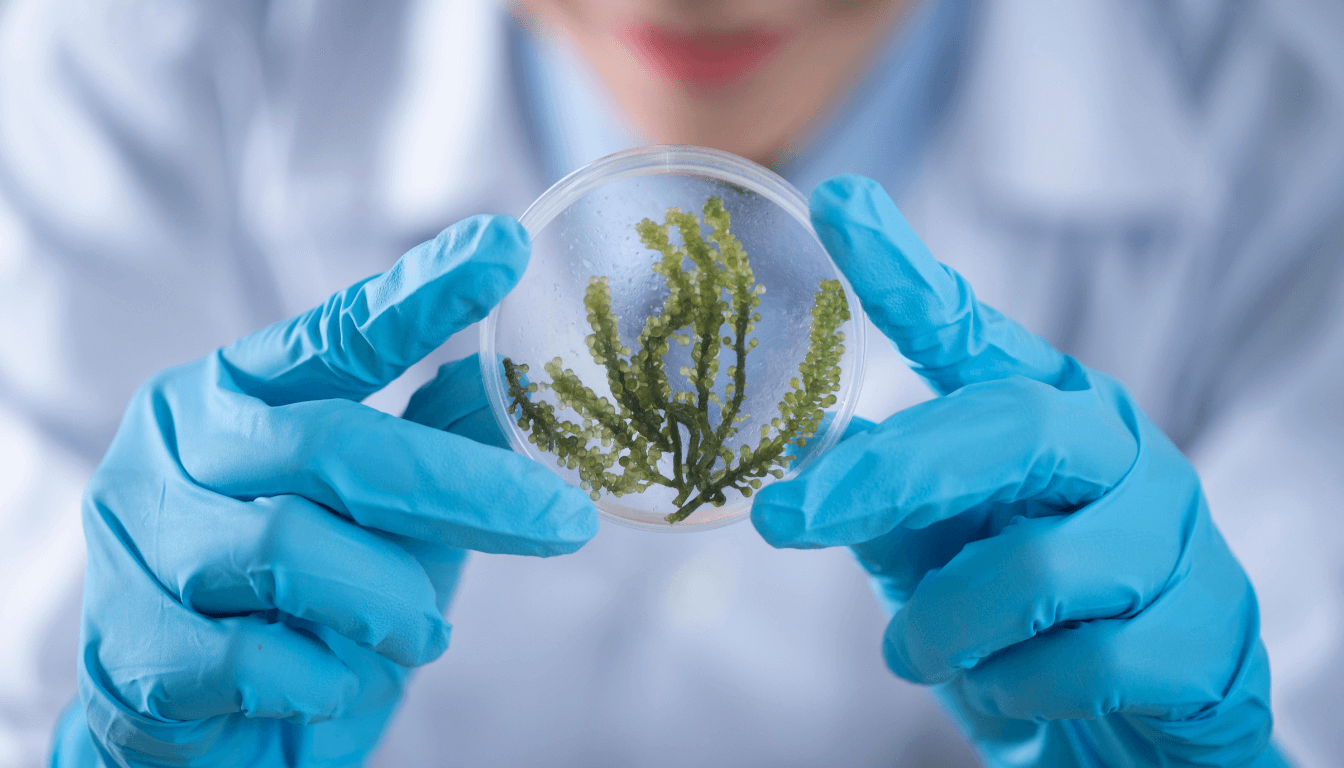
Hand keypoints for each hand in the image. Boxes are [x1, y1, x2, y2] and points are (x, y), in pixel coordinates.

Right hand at [61, 216, 595, 766]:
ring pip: (293, 549)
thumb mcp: (378, 514)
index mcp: (234, 392)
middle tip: (565, 520)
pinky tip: (335, 679)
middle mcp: (176, 446)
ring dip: (390, 601)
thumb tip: (511, 377)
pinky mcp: (132, 644)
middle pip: (334, 443)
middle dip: (464, 488)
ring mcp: (142, 540)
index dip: (422, 294)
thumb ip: (432, 443)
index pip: (336, 334)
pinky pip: (259, 656)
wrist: (206, 730)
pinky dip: (327, 675)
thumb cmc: (300, 601)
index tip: (506, 248)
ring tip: (424, 633)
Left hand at [753, 176, 1285, 766]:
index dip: (902, 272)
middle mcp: (1115, 451)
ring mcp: (1173, 538)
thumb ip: (893, 506)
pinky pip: (1079, 664)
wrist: (1141, 734)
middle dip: (886, 479)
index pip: (970, 333)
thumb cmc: (1027, 628)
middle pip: (1003, 428)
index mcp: (1046, 414)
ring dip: (947, 628)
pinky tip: (1014, 694)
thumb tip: (812, 449)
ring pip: (1032, 571)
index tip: (836, 203)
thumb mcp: (943, 557)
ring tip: (919, 653)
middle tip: (783, 522)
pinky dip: (1014, 691)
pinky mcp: (1205, 634)